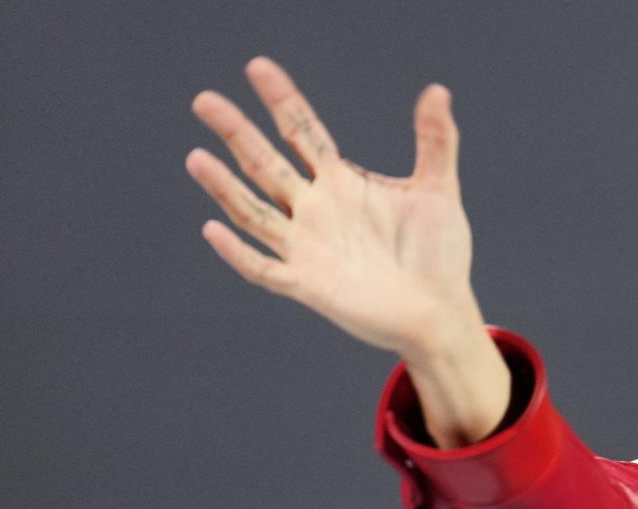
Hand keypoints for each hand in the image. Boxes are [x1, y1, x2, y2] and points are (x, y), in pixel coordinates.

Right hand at [185, 56, 483, 358]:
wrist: (441, 311)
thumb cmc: (438, 255)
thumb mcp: (439, 190)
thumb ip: (436, 142)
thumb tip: (437, 91)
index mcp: (340, 183)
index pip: (302, 132)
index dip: (282, 100)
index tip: (257, 67)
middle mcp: (315, 211)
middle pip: (265, 164)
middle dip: (237, 133)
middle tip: (204, 100)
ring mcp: (307, 248)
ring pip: (254, 213)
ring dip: (225, 188)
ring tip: (196, 158)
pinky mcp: (308, 285)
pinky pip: (264, 269)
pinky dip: (238, 253)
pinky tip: (214, 230)